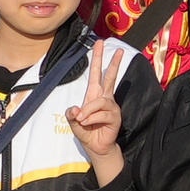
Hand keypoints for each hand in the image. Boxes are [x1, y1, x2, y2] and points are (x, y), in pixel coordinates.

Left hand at [64, 44, 130, 171]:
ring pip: (100, 101)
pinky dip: (92, 119)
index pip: (97, 73)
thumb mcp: (74, 122)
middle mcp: (105, 98)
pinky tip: (88, 124)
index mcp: (94, 95)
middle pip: (109, 77)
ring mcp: (111, 107)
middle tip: (118, 49)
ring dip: (88, 111)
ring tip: (83, 120)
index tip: (99, 44)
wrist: (96, 147)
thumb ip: (72, 114)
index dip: (98, 58)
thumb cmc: (87, 131)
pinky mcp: (115, 117)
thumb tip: (76, 109)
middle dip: (113, 63)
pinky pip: (102, 114)